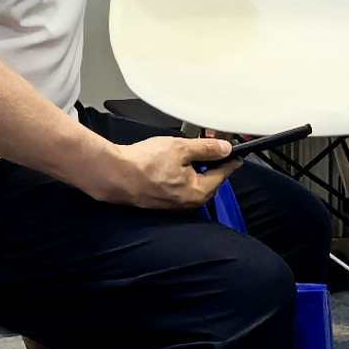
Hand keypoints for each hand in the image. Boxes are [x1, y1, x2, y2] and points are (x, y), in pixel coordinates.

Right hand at [97, 132, 230, 213]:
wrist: (114, 174)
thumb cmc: (144, 164)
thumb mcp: (181, 148)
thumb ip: (206, 149)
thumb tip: (224, 149)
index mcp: (199, 192)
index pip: (223, 173)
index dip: (230, 159)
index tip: (234, 151)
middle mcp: (188, 203)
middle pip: (209, 180)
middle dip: (210, 162)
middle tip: (208, 145)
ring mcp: (174, 204)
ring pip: (193, 182)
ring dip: (194, 167)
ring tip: (184, 150)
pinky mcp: (161, 200)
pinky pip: (178, 186)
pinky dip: (180, 174)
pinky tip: (170, 162)